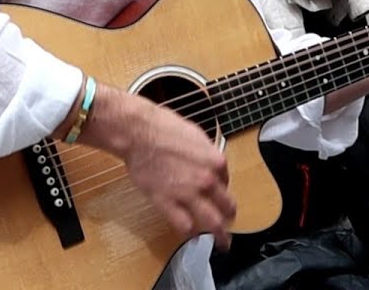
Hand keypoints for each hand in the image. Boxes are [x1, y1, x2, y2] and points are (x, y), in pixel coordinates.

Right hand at [123, 100, 235, 249]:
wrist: (138, 132)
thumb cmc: (163, 127)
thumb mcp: (195, 135)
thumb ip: (206, 153)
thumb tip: (209, 162)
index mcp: (215, 161)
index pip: (226, 182)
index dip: (222, 188)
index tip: (218, 192)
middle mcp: (206, 180)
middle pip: (226, 206)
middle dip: (230, 217)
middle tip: (230, 223)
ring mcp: (187, 193)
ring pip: (211, 222)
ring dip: (219, 234)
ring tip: (220, 241)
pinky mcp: (167, 202)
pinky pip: (184, 225)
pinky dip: (190, 233)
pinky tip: (191, 234)